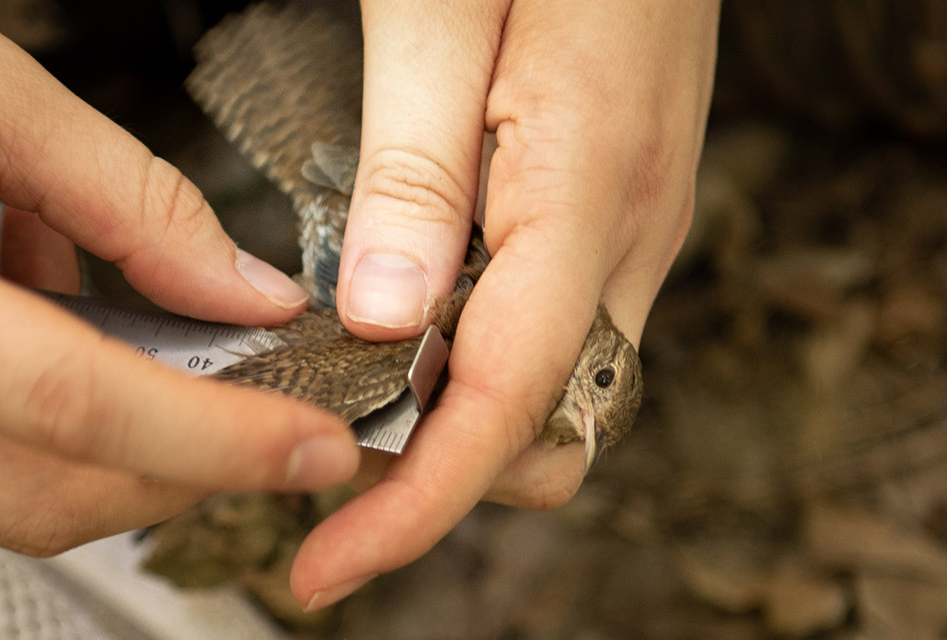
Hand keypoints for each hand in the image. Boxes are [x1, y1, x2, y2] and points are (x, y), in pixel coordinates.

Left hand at [296, 0, 717, 605]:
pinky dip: (482, 356)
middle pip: (550, 429)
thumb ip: (415, 173)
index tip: (323, 566)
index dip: (413, 507)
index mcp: (591, 186)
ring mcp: (640, 216)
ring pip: (561, 385)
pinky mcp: (621, 197)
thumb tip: (380, 326)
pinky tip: (402, 321)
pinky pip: (560, 319)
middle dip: (437, 479)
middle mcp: (636, 225)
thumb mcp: (442, 9)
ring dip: (457, 420)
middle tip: (307, 460)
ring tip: (337, 393)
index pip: (508, 404)